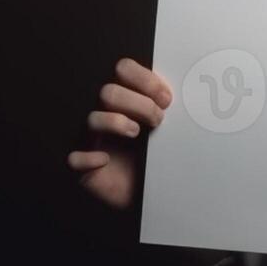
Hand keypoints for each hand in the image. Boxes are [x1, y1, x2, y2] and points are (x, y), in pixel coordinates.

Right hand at [66, 58, 172, 209]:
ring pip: (92, 119)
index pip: (124, 70)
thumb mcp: (172, 131)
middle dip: (137, 103)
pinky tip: (104, 159)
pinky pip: (75, 158)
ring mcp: (93, 140)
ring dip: (115, 122)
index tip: (166, 98)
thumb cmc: (163, 158)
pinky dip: (88, 157)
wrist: (158, 196)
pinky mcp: (85, 166)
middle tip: (158, 119)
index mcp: (127, 98)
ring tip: (136, 133)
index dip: (144, 80)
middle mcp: (107, 114)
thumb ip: (173, 109)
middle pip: (108, 92)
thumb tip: (191, 92)